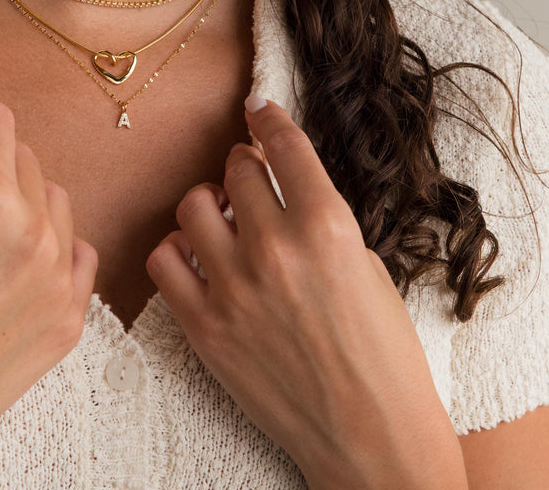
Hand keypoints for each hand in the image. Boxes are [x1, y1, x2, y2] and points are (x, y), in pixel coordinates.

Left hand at [146, 96, 467, 489]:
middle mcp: (276, 250)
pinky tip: (199, 258)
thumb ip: (319, 218)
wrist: (372, 439)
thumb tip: (279, 181)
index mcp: (327, 228)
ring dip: (209, 204)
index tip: (257, 109)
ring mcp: (234, 289)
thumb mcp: (367, 267)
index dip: (267, 119)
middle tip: (252, 180)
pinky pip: (164, 259)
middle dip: (245, 167)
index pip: (283, 144)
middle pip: (236, 170)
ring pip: (193, 205)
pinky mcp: (204, 327)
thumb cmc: (384, 356)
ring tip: (225, 220)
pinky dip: (178, 250)